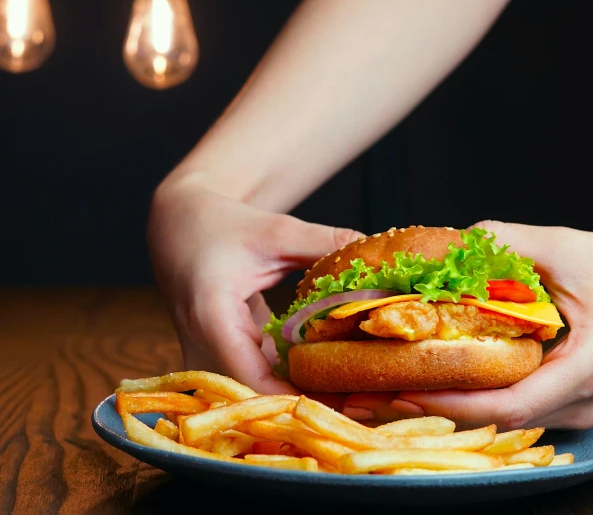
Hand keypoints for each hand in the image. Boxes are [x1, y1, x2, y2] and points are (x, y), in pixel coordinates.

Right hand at [147, 177, 361, 394]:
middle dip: (303, 406)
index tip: (340, 403)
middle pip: (253, 395)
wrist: (179, 227)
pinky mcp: (218, 359)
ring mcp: (205, 358)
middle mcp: (202, 347)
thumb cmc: (220, 225)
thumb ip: (324, 243)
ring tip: (349, 401)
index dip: (295, 398)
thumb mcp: (276, 231)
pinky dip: (286, 384)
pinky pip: (252, 383)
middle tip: (357, 406)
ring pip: (252, 395)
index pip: (252, 378)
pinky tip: (325, 384)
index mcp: (212, 317)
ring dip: (296, 398)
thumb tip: (374, 254)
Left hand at [342, 220, 592, 428]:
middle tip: (376, 393)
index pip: (508, 403)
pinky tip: (439, 379)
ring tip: (395, 386)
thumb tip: (449, 245)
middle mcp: (583, 401)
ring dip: (451, 406)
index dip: (449, 403)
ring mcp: (579, 409)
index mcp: (589, 366)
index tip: (399, 392)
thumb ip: (506, 244)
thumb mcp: (569, 246)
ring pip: (504, 421)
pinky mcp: (571, 402)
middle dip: (436, 409)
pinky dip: (475, 398)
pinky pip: (516, 409)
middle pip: (498, 421)